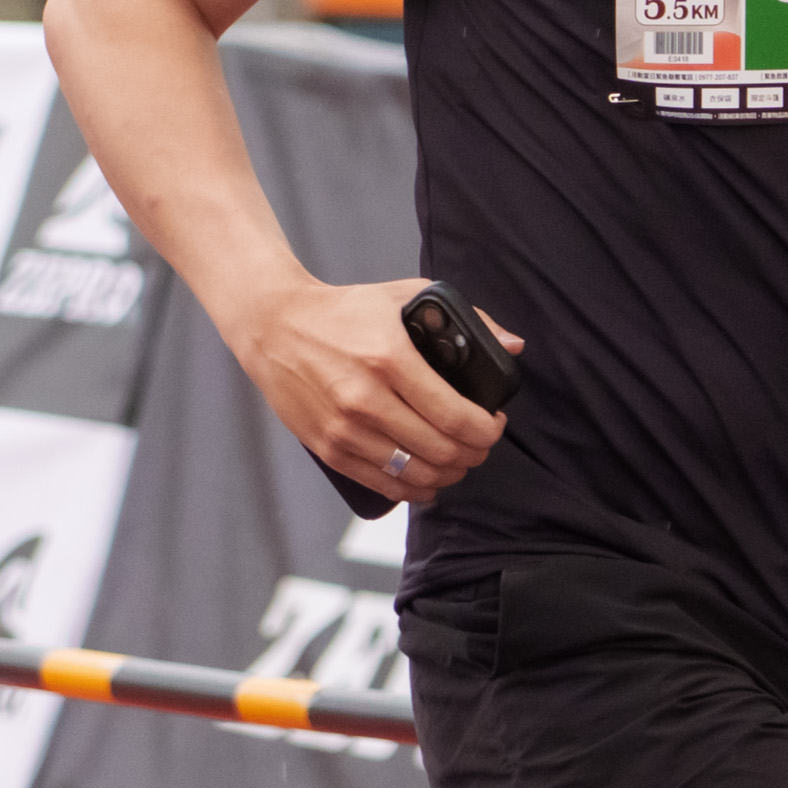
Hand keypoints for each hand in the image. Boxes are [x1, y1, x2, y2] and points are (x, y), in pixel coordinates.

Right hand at [229, 271, 506, 502]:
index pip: (455, 416)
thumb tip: (513, 346)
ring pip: (415, 476)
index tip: (493, 423)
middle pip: (441, 451)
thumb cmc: (344, 311)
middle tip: (480, 444)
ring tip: (456, 462)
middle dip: (474, 454)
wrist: (275, 326)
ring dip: (447, 476)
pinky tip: (426, 481)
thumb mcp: (404, 296)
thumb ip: (465, 317)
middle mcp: (366, 398)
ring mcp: (345, 429)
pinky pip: (383, 486)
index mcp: (390, 359)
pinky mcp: (329, 449)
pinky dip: (413, 491)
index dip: (486, 430)